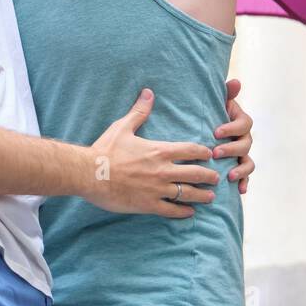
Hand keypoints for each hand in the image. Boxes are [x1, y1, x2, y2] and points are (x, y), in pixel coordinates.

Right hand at [84, 89, 220, 217]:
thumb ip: (139, 112)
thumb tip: (148, 93)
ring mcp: (157, 189)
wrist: (90, 173)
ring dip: (202, 195)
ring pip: (187, 193)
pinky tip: (189, 212)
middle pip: (195, 173)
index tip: (209, 154)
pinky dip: (183, 212)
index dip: (202, 153)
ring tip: (211, 197)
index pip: (190, 150)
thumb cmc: (105, 150)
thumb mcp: (123, 127)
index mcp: (159, 151)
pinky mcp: (148, 204)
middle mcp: (163, 170)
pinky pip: (171, 210)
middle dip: (208, 176)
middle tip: (216, 178)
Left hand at [216, 78, 255, 194]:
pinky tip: (240, 190)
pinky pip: (246, 176)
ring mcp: (243, 154)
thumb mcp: (216, 102)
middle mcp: (244, 137)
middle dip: (231, 149)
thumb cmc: (209, 114)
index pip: (244, 124)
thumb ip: (226, 93)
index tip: (216, 132)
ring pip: (248, 162)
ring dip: (241, 169)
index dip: (231, 128)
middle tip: (215, 153)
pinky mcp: (239, 166)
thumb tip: (236, 81)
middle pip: (246, 144)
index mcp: (240, 121)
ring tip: (229, 175)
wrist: (205, 129)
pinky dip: (244, 183)